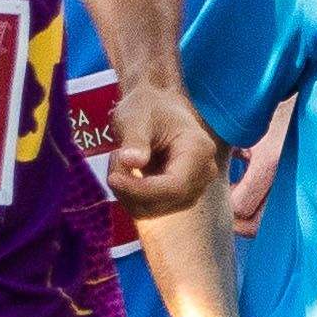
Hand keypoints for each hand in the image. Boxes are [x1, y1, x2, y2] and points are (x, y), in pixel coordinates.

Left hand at [96, 80, 218, 221]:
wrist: (157, 107)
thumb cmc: (147, 107)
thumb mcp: (136, 117)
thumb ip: (135, 139)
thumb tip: (132, 162)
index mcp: (199, 150)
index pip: (174, 187)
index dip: (141, 190)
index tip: (113, 178)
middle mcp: (204, 173)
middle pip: (165, 201)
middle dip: (130, 189)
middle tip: (114, 157)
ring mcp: (194, 187)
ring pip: (154, 209)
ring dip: (127, 192)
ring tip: (120, 159)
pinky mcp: (179, 197)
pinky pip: (150, 208)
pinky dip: (130, 195)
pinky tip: (126, 172)